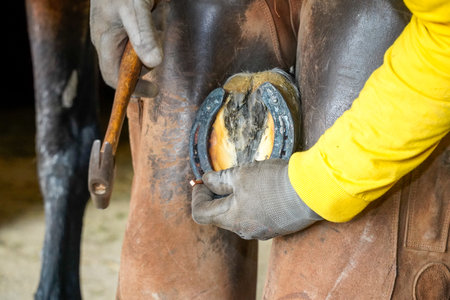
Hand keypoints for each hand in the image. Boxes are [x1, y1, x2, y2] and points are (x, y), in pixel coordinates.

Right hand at [90, 0, 161, 95]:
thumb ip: (144, 36)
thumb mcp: (135, 10)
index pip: (114, 77)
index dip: (132, 89)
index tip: (154, 91)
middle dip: (144, 65)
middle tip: (160, 43)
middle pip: (125, 66)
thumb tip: (154, 64)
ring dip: (149, 46)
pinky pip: (137, 38)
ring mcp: (114, 31)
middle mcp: (106, 40)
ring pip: (133, 52)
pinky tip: (156, 15)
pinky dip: (149, 35)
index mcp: (104, 41)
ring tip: (157, 21)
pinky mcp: (123, 22)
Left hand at [191, 159, 321, 239]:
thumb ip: (220, 179)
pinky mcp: (276, 228)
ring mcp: (261, 231)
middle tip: (222, 177)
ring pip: (238, 216)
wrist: (312, 192)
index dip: (197, 196)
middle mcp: (244, 230)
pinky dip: (252, 204)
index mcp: (231, 218)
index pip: (200, 214)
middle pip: (219, 215)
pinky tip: (263, 189)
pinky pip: (255, 217)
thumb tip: (206, 180)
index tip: (202, 181)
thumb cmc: (274, 182)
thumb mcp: (241, 174)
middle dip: (216, 195)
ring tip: (246, 180)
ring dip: (235, 199)